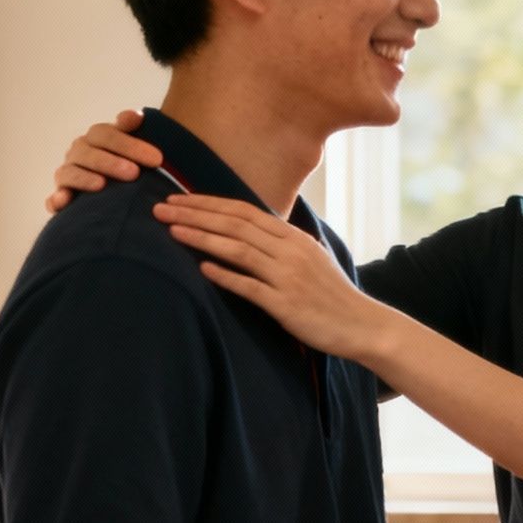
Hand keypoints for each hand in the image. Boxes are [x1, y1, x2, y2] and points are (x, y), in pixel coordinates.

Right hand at [46, 110, 162, 212]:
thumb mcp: (128, 142)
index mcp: (95, 137)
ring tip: (101, 185)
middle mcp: (78, 152)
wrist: (110, 184)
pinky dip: (56, 199)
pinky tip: (63, 202)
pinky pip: (54, 198)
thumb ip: (129, 129)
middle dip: (111, 162)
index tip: (157, 159)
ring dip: (84, 178)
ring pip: (70, 173)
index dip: (131, 145)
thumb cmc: (123, 160)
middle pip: (89, 154)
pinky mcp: (61, 196)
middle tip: (134, 173)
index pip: (108, 135)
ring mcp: (67, 173)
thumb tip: (137, 116)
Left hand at [153, 194, 383, 358]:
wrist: (361, 324)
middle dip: (195, 213)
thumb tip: (248, 232)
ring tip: (172, 230)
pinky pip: (250, 287)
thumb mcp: (310, 258)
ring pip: (238, 250)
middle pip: (235, 225)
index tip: (178, 198)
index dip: (208, 203)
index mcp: (293, 237)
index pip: (244, 211)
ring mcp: (288, 277)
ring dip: (203, 238)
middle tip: (161, 208)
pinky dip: (225, 276)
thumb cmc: (332, 294)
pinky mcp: (286, 305)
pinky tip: (201, 269)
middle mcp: (290, 251)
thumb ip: (280, 244)